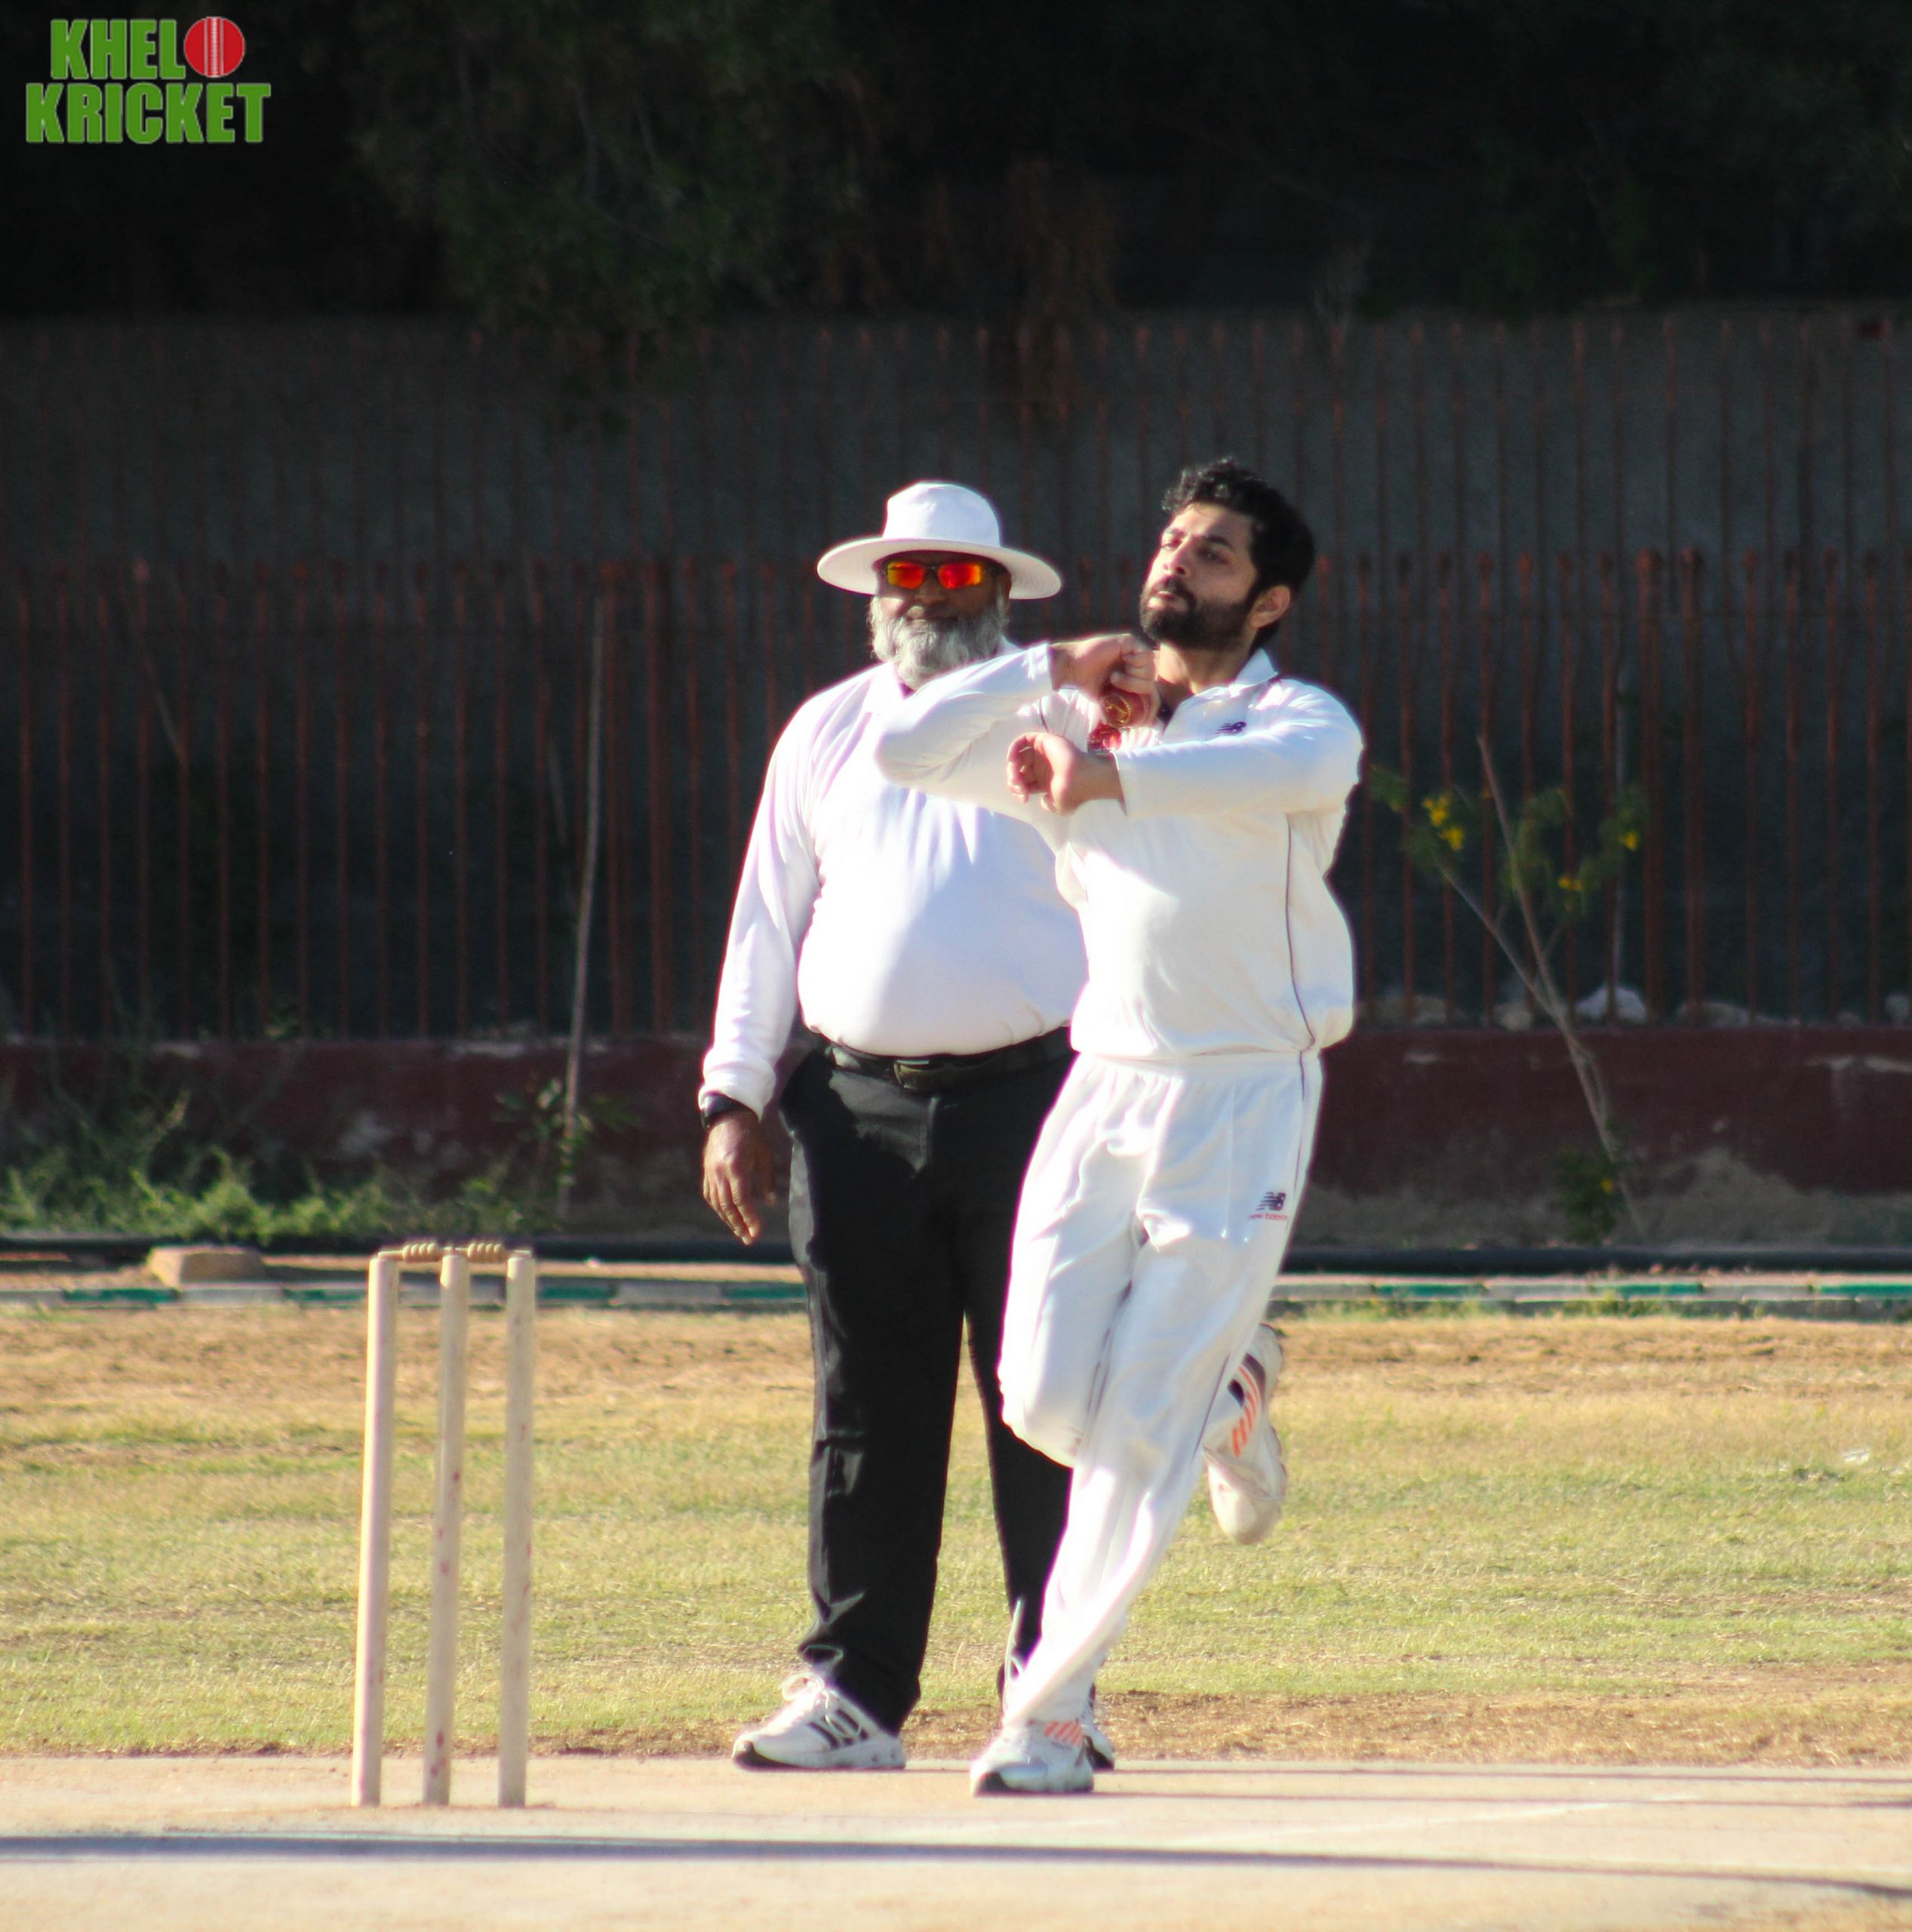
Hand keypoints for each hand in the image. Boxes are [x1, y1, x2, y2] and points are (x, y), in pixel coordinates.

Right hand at [702, 1109, 774, 1243]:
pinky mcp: (707, 1171)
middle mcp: (719, 1172)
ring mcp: (710, 1172)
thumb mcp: (764, 1154)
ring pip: (717, 1203)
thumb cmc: (751, 1134)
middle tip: (749, 1240)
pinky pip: (710, 1195)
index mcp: (735, 1166)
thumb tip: (770, 1202)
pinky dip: (719, 1208)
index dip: (749, 1218)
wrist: (728, 1116)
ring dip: (728, 1220)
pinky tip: (727, 1216)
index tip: (757, 1232)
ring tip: (740, 1232)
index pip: (741, 1200)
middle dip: (739, 1225)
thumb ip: (767, 1179)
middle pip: (727, 1206)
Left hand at [1007, 731, 1124, 813]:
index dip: (1019, 791)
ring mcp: (1043, 754)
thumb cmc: (1072, 793)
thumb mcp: (1058, 806)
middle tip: (1019, 789)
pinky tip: (1012, 760)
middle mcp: (1043, 766)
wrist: (1081, 779)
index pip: (1025, 783)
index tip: (1023, 798)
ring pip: (1019, 757)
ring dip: (1012, 768)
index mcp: (1046, 780)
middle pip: (1020, 771)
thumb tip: (1042, 801)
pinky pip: (1023, 740)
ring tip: (1015, 778)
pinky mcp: (1043, 741)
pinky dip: (1014, 748)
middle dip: (1014, 781)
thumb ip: (1048, 804)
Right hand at [1049, 634, 1151, 694]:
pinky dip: (1136, 662)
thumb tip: (1133, 724)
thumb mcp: (1107, 698)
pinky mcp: (1129, 641)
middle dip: (1135, 685)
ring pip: (1150, 667)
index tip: (1128, 698)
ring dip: (1133, 675)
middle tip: (1115, 682)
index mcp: (1130, 674)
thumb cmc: (1086, 683)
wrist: (1074, 668)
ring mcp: (1132, 651)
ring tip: (1114, 675)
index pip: (1148, 684)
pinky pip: (1146, 654)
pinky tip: (1122, 662)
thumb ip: (1120, 704)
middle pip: (1150, 677)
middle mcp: (1133, 662)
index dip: (1143, 694)